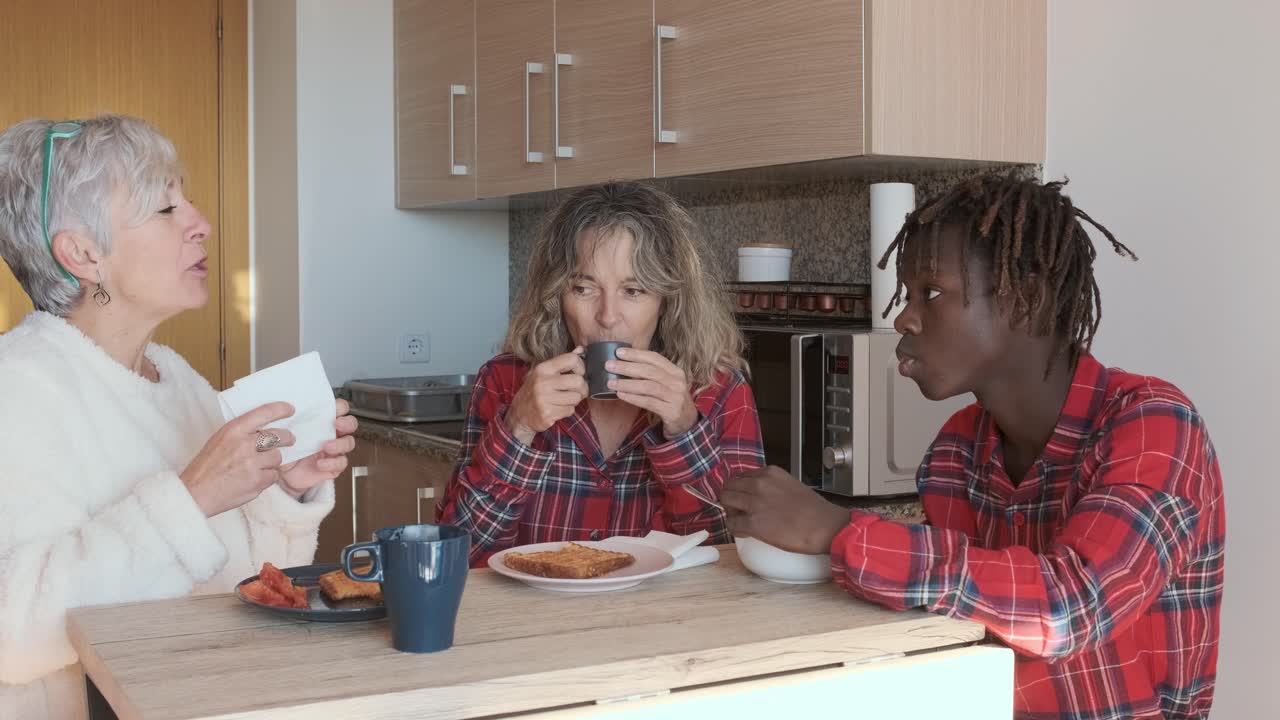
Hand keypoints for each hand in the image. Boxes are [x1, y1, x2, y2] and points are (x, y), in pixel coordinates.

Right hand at [181, 402, 296, 516]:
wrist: (195, 493)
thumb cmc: (206, 467)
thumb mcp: (219, 440)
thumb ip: (241, 433)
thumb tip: (265, 429)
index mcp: (233, 430)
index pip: (264, 412)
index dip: (281, 409)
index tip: (290, 409)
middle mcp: (244, 444)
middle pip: (279, 436)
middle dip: (287, 438)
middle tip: (289, 440)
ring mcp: (252, 463)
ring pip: (278, 457)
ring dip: (272, 462)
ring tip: (258, 467)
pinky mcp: (257, 481)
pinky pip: (274, 476)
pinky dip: (267, 478)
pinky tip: (254, 479)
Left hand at [278, 399, 358, 498]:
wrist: (280, 474)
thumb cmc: (283, 450)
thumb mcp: (285, 432)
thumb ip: (289, 420)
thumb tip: (284, 409)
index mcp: (322, 422)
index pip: (339, 409)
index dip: (341, 407)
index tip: (334, 409)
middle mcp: (331, 434)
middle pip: (351, 424)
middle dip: (347, 423)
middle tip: (337, 425)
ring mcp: (334, 451)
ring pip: (349, 443)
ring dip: (340, 444)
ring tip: (326, 447)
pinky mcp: (333, 466)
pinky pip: (341, 463)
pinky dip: (332, 463)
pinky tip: (320, 463)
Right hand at [505, 348, 587, 444]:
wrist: (519, 413)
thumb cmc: (535, 391)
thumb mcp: (544, 373)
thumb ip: (563, 362)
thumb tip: (581, 349)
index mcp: (543, 368)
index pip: (572, 359)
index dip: (581, 367)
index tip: (579, 374)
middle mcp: (542, 382)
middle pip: (578, 381)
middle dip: (582, 388)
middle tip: (577, 391)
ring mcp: (543, 398)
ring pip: (576, 398)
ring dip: (574, 401)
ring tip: (564, 400)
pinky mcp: (546, 413)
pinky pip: (570, 410)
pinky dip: (567, 411)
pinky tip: (557, 409)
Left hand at [606, 347, 697, 436]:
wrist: (687, 422)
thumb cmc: (670, 400)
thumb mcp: (666, 383)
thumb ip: (651, 374)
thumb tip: (624, 363)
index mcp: (676, 371)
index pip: (655, 358)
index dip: (636, 354)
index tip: (618, 352)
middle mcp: (677, 382)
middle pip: (650, 371)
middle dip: (627, 367)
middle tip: (609, 366)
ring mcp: (676, 397)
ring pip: (649, 386)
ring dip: (627, 383)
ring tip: (611, 383)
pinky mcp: (671, 411)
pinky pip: (649, 402)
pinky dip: (633, 398)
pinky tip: (621, 395)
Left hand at [720, 466, 849, 554]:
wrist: (825, 526)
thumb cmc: (813, 510)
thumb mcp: (790, 484)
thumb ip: (772, 485)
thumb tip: (758, 495)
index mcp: (769, 473)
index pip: (740, 477)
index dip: (739, 489)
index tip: (742, 498)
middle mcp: (759, 484)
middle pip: (728, 487)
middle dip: (730, 499)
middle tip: (738, 510)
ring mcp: (755, 503)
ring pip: (725, 502)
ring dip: (730, 512)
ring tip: (741, 521)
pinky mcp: (754, 524)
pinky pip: (732, 524)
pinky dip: (735, 528)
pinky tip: (745, 532)